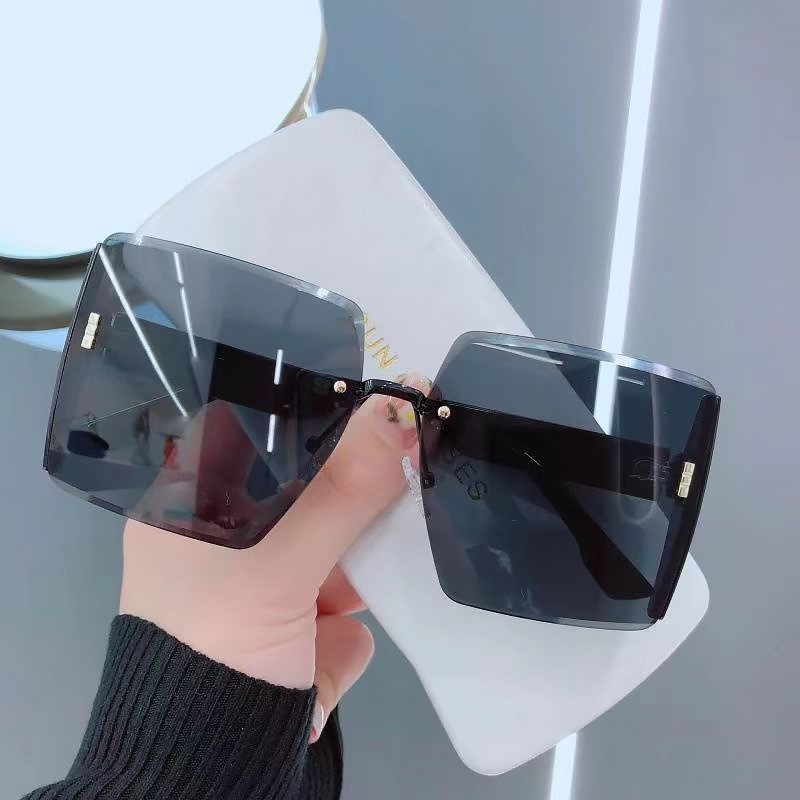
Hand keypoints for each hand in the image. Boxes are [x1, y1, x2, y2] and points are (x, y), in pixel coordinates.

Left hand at [120, 373, 427, 741]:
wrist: (215, 773)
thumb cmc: (215, 646)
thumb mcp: (276, 562)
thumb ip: (342, 488)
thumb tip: (400, 409)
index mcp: (194, 504)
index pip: (257, 430)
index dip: (312, 407)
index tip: (372, 389)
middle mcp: (231, 534)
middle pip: (307, 480)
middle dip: (354, 475)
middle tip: (409, 437)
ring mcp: (272, 578)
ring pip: (338, 532)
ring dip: (367, 536)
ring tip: (406, 507)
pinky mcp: (308, 618)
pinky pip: (352, 583)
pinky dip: (365, 591)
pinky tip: (369, 589)